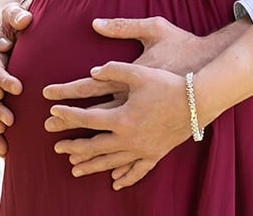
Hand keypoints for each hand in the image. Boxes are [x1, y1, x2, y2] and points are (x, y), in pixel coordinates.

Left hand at [41, 16, 245, 185]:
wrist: (200, 100)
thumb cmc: (169, 82)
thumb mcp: (138, 70)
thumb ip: (113, 69)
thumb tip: (92, 72)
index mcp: (122, 117)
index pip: (86, 118)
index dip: (67, 115)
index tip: (52, 113)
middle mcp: (129, 138)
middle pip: (94, 146)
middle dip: (73, 146)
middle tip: (56, 147)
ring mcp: (143, 149)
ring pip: (111, 162)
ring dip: (91, 165)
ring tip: (75, 168)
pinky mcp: (157, 153)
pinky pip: (137, 170)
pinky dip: (125, 176)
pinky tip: (116, 183)